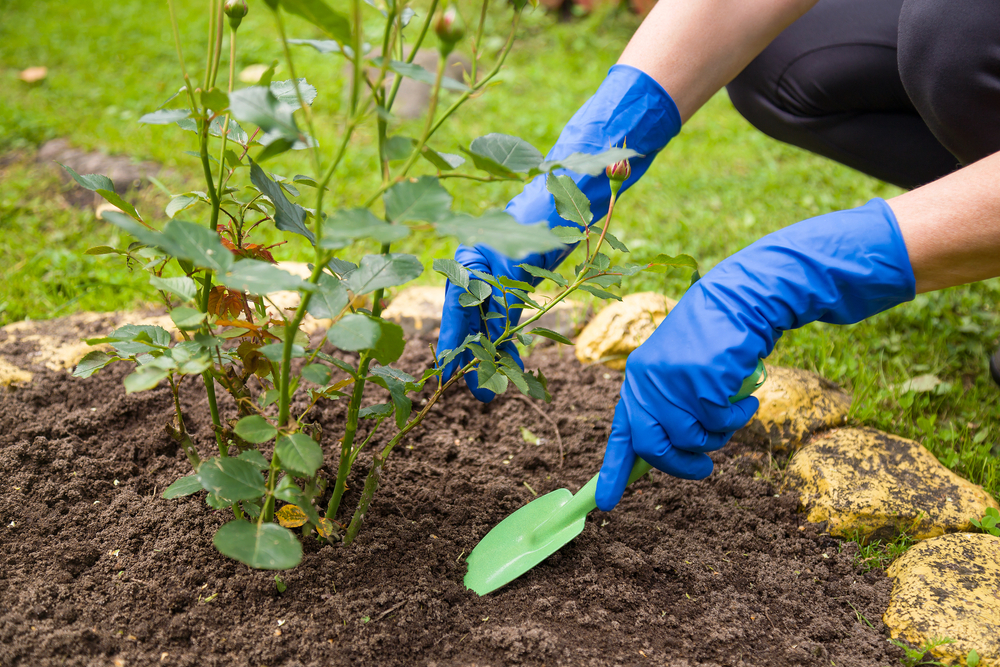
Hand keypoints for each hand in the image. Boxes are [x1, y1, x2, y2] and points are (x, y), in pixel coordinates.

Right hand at [437, 64, 681, 400]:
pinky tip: (517, 362)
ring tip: (498, 385)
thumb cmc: (541, 219)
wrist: (571, 190)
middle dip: (475, 356)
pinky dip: (511, 338)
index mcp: (467, 262)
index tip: (451, 376)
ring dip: (495, 352)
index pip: (456, 312)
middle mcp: (475, 270)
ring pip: (490, 322)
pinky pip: (508, 316)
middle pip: (469, 321)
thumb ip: (506, 304)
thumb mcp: (520, 267)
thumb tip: (497, 344)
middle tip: (482, 391)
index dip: (454, 346)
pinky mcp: (513, 280)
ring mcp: (493, 275)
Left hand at [595, 199, 916, 509]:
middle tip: (703, 469)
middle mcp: (647, 381)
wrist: (737, 301)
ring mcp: (672, 380)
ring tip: (730, 414)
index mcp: (637, 380)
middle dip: (681, 465)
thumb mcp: (677, 372)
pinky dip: (737, 416)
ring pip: (692, 437)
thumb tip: (658, 455)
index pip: (621, 432)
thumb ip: (666, 407)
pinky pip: (720, 420)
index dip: (613, 470)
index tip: (605, 503)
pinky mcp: (701, 379)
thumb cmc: (711, 342)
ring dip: (717, 436)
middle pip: (653, 446)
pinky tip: (744, 399)